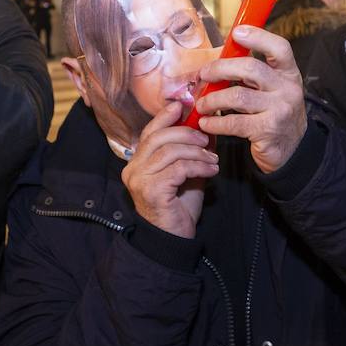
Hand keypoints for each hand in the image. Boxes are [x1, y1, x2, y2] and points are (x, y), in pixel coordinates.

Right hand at [121, 101, 217, 238]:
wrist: (174, 238)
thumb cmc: (179, 206)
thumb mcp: (187, 173)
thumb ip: (191, 152)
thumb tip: (206, 128)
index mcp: (137, 162)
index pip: (149, 133)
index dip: (164, 117)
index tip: (182, 106)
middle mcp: (133, 169)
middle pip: (157, 138)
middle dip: (185, 133)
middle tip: (206, 138)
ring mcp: (139, 180)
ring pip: (169, 151)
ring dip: (196, 151)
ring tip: (213, 158)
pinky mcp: (151, 190)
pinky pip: (178, 168)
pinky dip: (198, 165)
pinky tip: (211, 169)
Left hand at [195, 25, 307, 173]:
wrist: (290, 149)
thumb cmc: (274, 113)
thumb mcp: (272, 89)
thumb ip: (252, 74)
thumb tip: (217, 60)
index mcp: (288, 73)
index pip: (279, 48)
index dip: (258, 37)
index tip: (237, 33)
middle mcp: (287, 89)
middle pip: (251, 68)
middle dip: (220, 68)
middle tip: (203, 75)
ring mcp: (280, 110)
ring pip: (238, 96)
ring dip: (213, 99)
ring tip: (202, 104)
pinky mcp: (268, 131)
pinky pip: (234, 123)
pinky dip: (215, 122)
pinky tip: (206, 122)